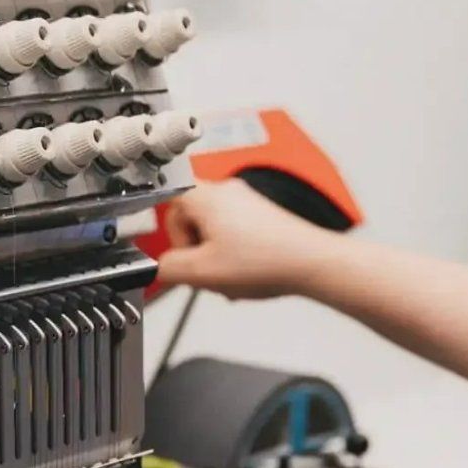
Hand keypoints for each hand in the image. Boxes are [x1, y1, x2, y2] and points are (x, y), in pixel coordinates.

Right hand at [158, 179, 335, 299]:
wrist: (309, 263)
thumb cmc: (266, 261)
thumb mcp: (202, 273)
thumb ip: (168, 268)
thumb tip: (157, 268)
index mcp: (206, 196)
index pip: (167, 202)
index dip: (170, 234)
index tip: (182, 255)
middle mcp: (226, 191)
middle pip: (191, 220)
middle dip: (195, 251)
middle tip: (208, 271)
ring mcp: (246, 202)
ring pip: (212, 230)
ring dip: (214, 257)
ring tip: (230, 275)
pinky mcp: (261, 216)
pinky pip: (233, 234)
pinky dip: (233, 255)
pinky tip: (244, 273)